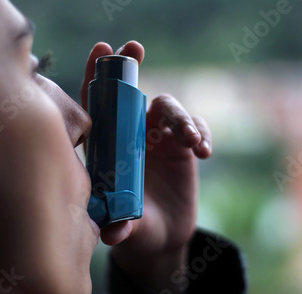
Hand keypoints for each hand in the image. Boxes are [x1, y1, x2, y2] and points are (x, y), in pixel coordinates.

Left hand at [81, 41, 212, 292]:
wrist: (162, 237)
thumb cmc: (135, 228)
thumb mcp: (127, 228)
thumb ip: (120, 227)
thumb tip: (114, 233)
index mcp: (110, 149)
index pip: (98, 107)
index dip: (97, 78)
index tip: (102, 50)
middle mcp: (132, 136)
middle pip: (131, 93)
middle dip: (132, 68)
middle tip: (135, 48)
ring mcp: (159, 139)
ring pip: (169, 109)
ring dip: (180, 118)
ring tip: (190, 142)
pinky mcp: (183, 148)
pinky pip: (195, 127)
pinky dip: (201, 133)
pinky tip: (204, 151)